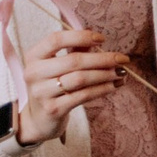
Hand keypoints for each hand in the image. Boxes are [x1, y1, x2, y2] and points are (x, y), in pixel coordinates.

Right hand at [14, 25, 127, 143]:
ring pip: (80, 79)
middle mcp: (34, 73)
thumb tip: (96, 38)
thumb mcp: (57, 66)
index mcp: (33, 56)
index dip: (80, 36)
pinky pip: (83, 96)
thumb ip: (74, 50)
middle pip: (73, 61)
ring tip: (121, 72)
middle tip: (122, 59)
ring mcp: (42, 93)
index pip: (56, 39)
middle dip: (102, 59)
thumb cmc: (52, 86)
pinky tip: (113, 85)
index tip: (102, 39)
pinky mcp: (53, 109)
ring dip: (105, 74)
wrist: (38, 119)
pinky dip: (102, 89)